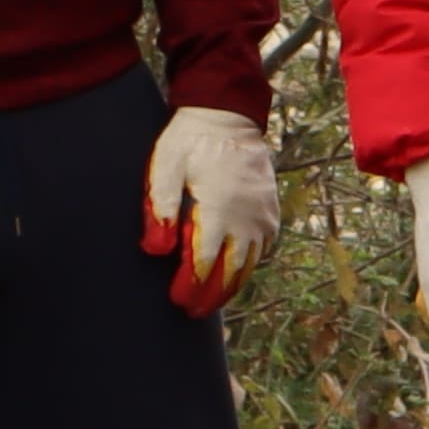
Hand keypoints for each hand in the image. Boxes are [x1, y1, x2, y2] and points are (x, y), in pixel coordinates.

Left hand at [139, 105, 278, 315]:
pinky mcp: (270, 210)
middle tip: (192, 311)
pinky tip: (236, 271)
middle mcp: (246, 219)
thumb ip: (160, 211)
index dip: (190, 286)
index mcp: (217, 211)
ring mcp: (262, 215)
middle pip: (231, 271)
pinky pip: (263, 247)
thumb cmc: (189, 142)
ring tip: (213, 300)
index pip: (204, 263)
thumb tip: (158, 252)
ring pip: (250, 262)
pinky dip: (250, 264)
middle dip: (211, 295)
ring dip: (232, 284)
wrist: (227, 116)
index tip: (177, 301)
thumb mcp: (164, 170)